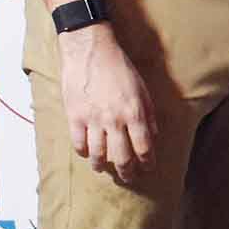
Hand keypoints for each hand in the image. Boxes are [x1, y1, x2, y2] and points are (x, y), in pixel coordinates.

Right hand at [58, 25, 156, 182]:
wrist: (89, 50)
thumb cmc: (119, 67)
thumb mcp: (142, 89)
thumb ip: (148, 114)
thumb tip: (153, 136)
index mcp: (135, 113)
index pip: (144, 147)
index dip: (147, 162)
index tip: (148, 168)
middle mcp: (114, 120)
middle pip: (122, 157)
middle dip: (127, 172)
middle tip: (128, 178)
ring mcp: (93, 120)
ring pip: (97, 155)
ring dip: (102, 166)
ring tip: (103, 169)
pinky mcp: (74, 116)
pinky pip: (78, 143)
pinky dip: (83, 152)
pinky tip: (86, 153)